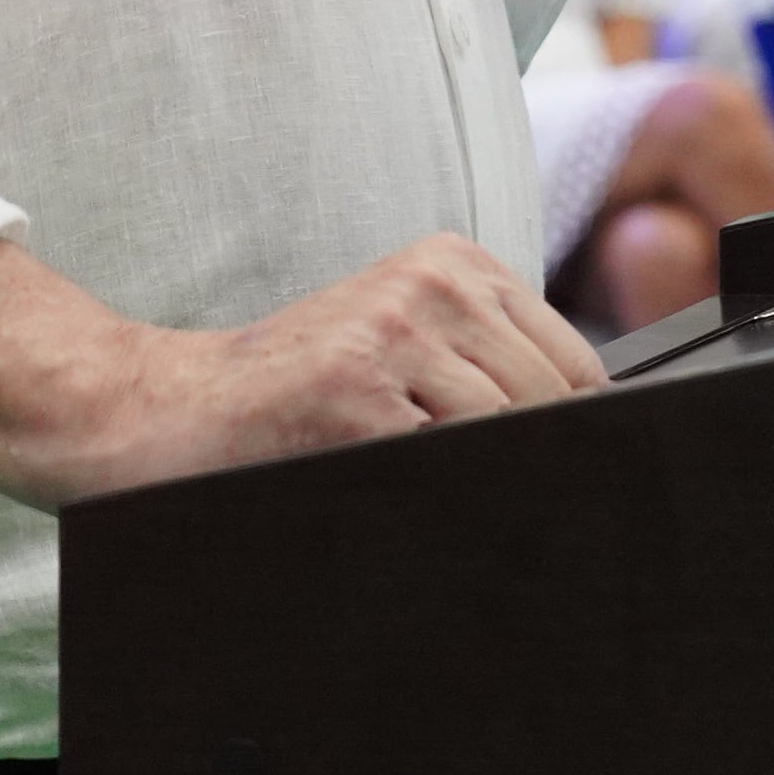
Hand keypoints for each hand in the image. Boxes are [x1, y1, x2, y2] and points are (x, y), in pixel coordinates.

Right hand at [70, 235, 606, 499]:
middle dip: (541, 467)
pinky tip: (396, 494)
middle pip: (551, 405)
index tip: (572, 479)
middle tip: (507, 510)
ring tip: (429, 490)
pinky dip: (445, 495)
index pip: (574, 366)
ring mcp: (393, 333)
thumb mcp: (403, 343)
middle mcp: (431, 285)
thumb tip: (594, 439)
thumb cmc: (298, 392)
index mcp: (453, 263)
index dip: (578, 436)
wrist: (179, 410)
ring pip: (509, 434)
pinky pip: (452, 462)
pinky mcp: (356, 391)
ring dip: (492, 484)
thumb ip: (488, 369)